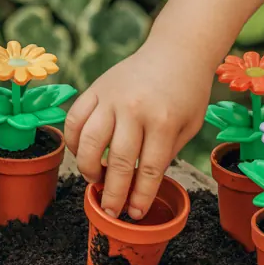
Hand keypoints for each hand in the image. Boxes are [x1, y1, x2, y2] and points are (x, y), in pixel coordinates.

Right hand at [64, 38, 211, 219]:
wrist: (175, 50)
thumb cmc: (187, 92)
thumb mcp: (189, 126)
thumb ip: (166, 154)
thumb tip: (140, 185)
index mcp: (165, 121)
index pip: (149, 169)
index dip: (140, 196)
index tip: (133, 213)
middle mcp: (135, 109)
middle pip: (119, 161)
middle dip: (114, 193)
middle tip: (111, 210)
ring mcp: (112, 97)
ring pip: (90, 141)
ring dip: (89, 168)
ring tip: (95, 180)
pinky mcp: (96, 88)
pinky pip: (75, 119)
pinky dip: (74, 141)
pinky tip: (82, 153)